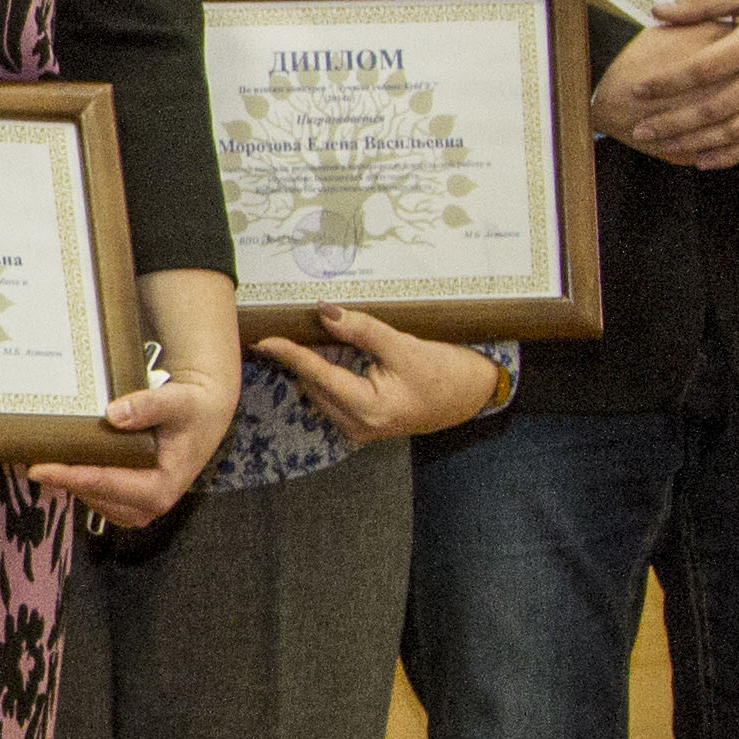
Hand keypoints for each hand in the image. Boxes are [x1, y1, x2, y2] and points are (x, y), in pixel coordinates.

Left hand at [30, 362, 233, 529]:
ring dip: (67, 480)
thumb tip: (114, 415)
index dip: (71, 477)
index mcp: (161, 488)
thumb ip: (148, 406)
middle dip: (63, 479)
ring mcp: (138, 506)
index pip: (106, 484)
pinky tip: (61, 460)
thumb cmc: (192, 408)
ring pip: (91, 497)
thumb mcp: (177, 401)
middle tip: (30, 457)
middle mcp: (150, 505)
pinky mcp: (128, 500)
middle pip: (94, 495)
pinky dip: (77, 479)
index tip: (39, 469)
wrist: (203, 414)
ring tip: (40, 456)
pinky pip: (95, 494)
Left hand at [251, 305, 504, 444]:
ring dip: (319, 361)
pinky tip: (341, 351)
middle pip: (314, 383)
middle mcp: (357, 425)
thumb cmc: (446, 374)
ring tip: (329, 334)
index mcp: (367, 410)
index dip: (290, 354)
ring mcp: (358, 426)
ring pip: (322, 388)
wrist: (473, 396)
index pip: (318, 376)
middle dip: (305, 353)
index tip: (265, 339)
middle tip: (297, 322)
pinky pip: (335, 392)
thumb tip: (325, 312)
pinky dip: (332, 371)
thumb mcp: (405, 347)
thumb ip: (362, 330)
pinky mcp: (362, 421)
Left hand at [591, 0, 738, 171]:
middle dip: (674, 121)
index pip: (704, 67)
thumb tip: (659, 12)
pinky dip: (734, 156)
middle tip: (641, 129)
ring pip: (738, 131)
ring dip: (698, 143)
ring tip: (665, 146)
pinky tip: (706, 159)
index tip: (639, 89)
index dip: (668, 82)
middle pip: (717, 106)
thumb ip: (705, 2)